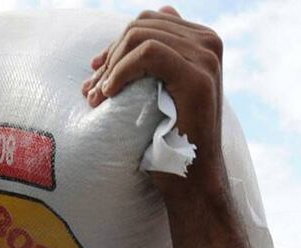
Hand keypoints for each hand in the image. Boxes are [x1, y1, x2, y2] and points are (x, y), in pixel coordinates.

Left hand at [82, 6, 228, 210]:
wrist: (190, 179)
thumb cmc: (171, 140)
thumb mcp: (161, 89)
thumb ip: (160, 52)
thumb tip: (161, 10)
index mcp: (203, 41)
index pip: (148, 21)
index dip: (116, 44)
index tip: (96, 73)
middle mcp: (209, 43)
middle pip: (141, 25)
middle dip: (110, 55)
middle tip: (91, 90)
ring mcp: (207, 58)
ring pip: (141, 37)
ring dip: (111, 67)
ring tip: (97, 96)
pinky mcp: (197, 77)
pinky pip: (148, 52)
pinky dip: (121, 71)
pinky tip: (109, 94)